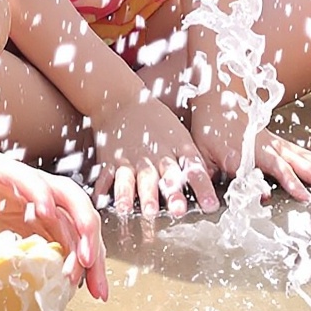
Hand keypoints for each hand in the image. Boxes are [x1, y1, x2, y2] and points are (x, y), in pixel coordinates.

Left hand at [0, 130, 110, 302]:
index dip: (44, 198)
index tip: (48, 219)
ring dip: (89, 251)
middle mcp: (28, 185)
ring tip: (96, 289)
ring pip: (74, 222)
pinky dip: (73, 258)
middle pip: (72, 201)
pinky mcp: (29, 218)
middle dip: (86, 231)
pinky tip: (76, 283)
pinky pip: (60, 236)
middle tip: (88, 266)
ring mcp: (33, 202)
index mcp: (5, 172)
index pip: (34, 181)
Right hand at [91, 89, 219, 217]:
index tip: (211, 205)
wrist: (122, 100)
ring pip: (132, 179)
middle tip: (176, 210)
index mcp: (176, 147)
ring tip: (128, 210)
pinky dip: (102, 189)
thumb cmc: (156, 120)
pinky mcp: (110, 160)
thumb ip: (190, 160)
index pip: (193, 168)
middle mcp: (155, 154)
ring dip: (130, 195)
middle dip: (170, 193)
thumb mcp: (179, 135)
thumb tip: (209, 183)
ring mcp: (131, 158)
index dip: (203, 187)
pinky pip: (106, 176)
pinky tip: (98, 201)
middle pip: (164, 175)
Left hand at [181, 85, 310, 201]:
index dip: (291, 183)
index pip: (277, 169)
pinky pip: (307, 155)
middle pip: (300, 164)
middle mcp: (270, 146)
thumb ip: (213, 177)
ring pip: (308, 159)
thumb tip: (229, 195)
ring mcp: (279, 144)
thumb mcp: (204, 156)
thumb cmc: (209, 131)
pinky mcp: (282, 144)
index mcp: (251, 151)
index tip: (304, 197)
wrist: (217, 101)